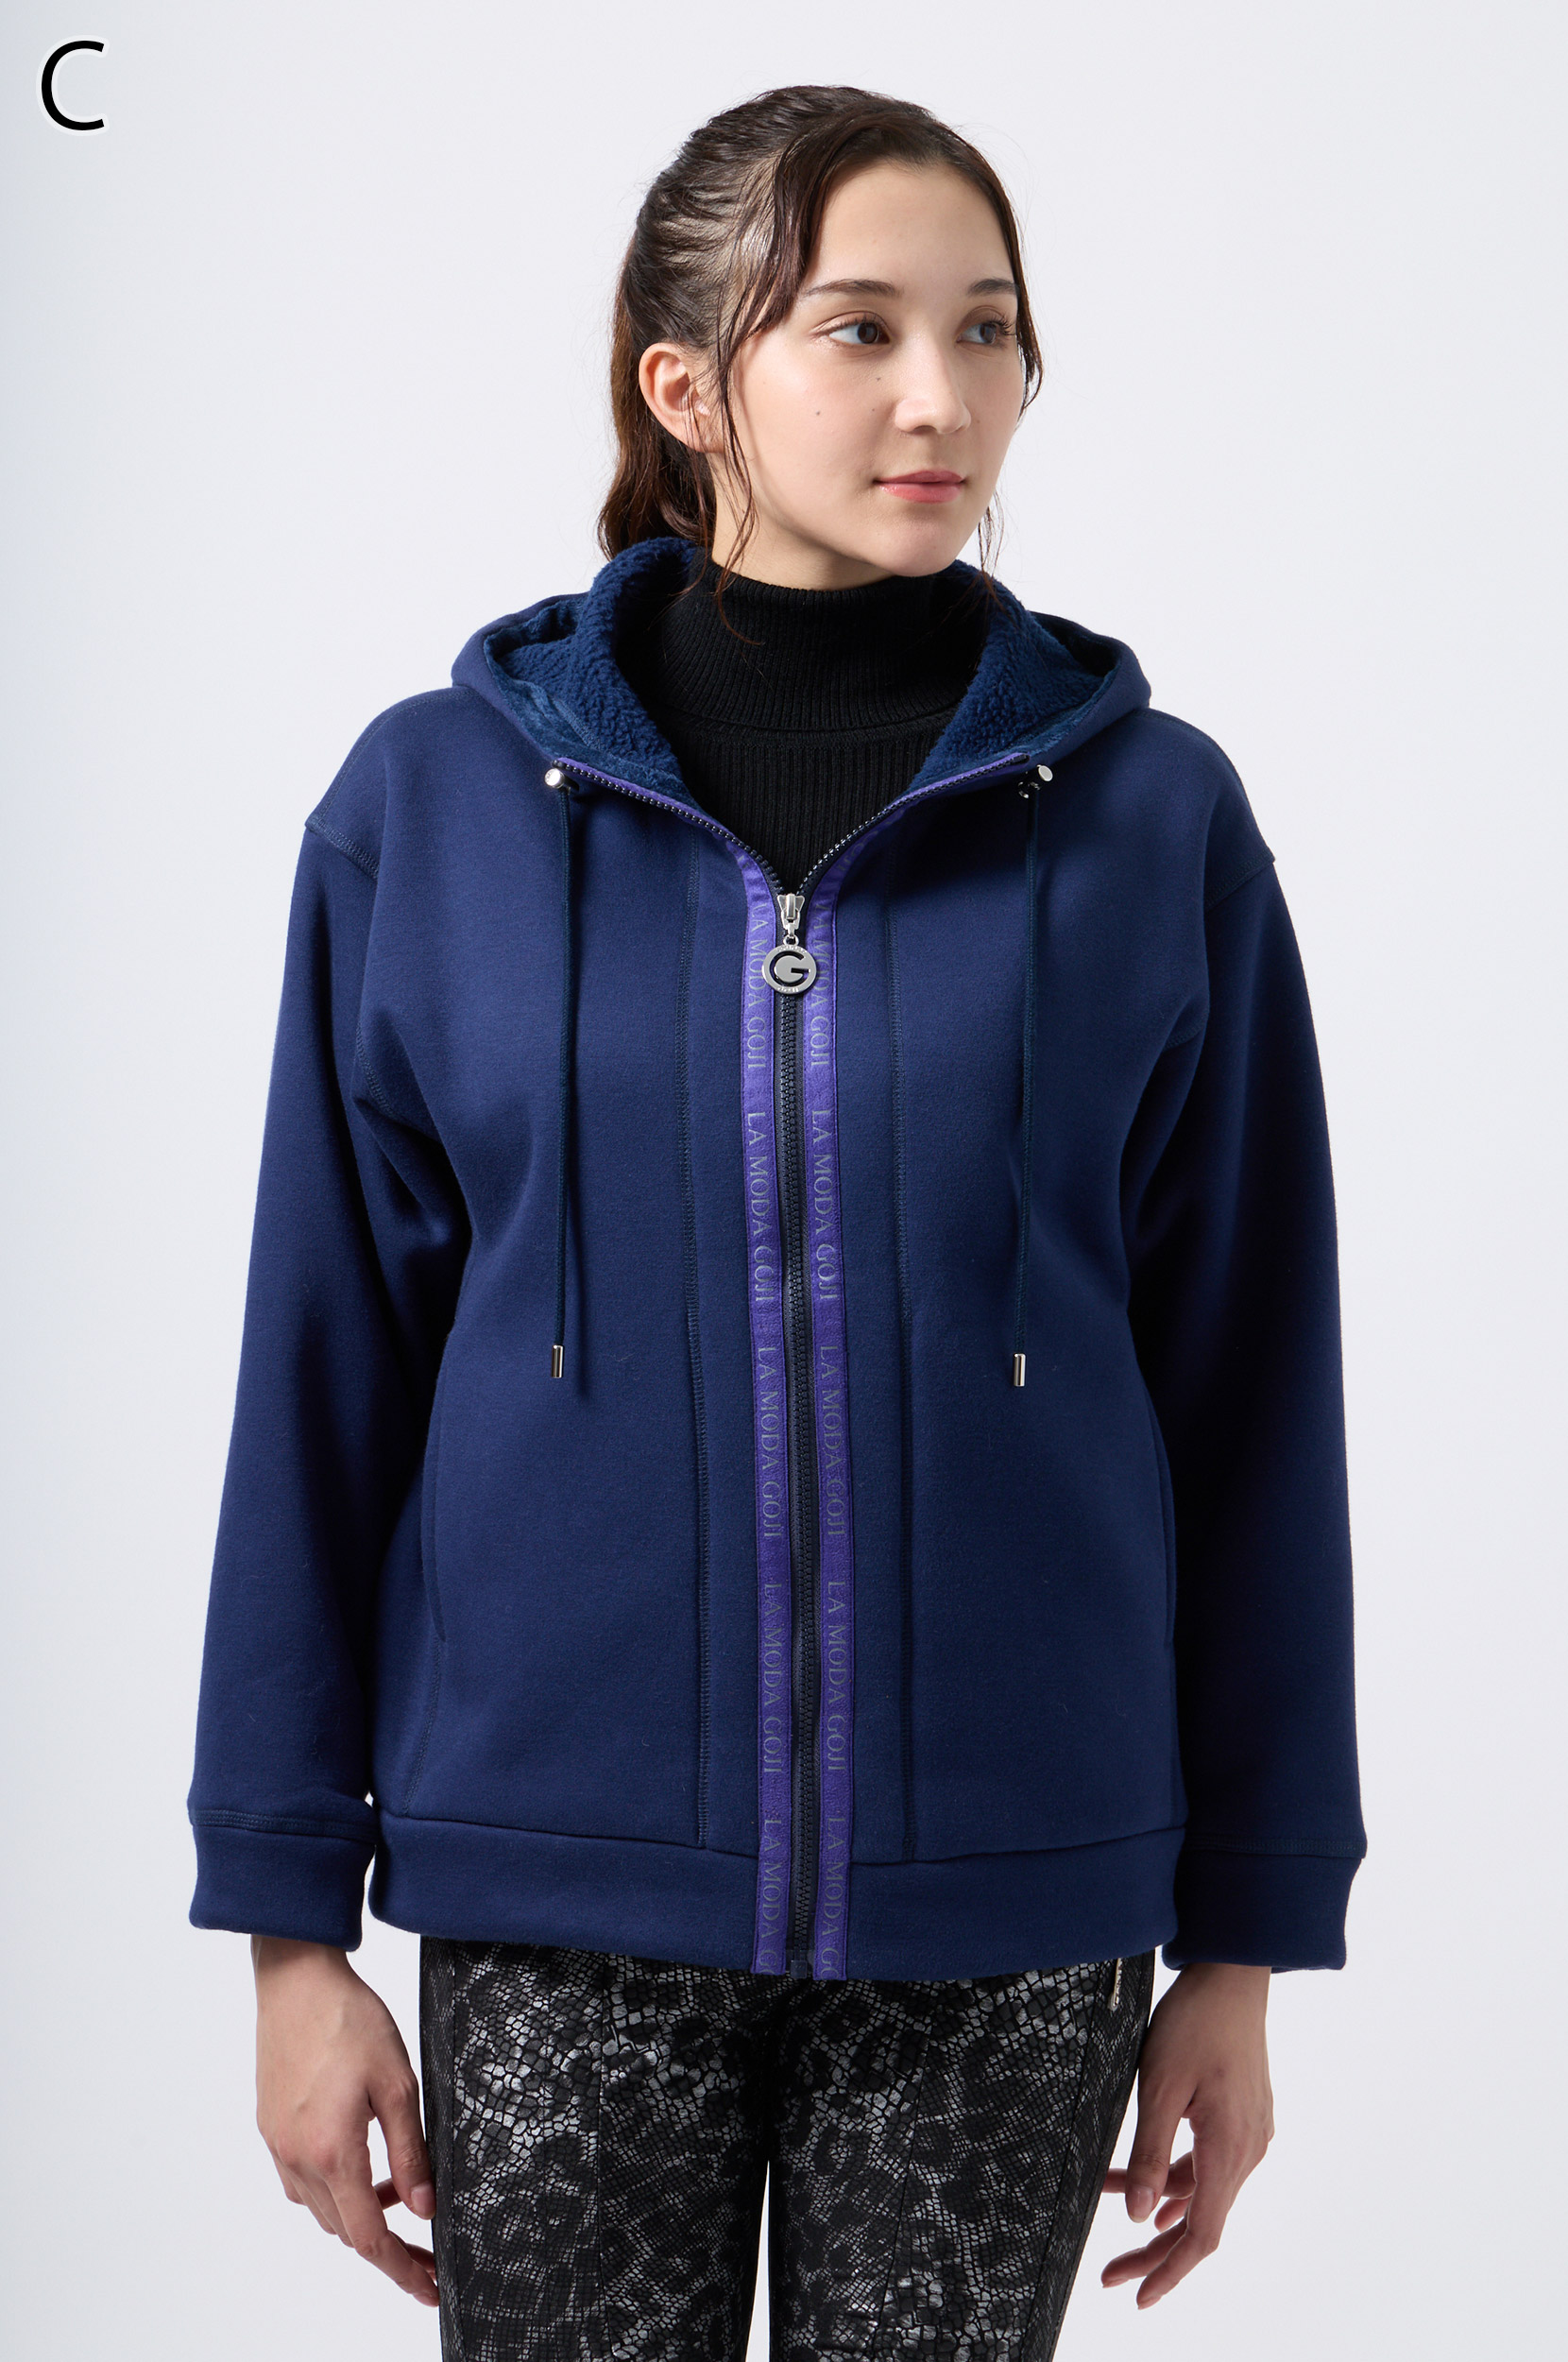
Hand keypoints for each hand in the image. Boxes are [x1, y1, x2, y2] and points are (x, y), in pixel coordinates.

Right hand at [252, 1935, 437, 2306]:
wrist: (296, 1979)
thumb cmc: (349, 2020)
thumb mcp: (398, 2083)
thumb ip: (411, 2151)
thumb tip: (424, 2209)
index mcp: (332, 2152)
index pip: (370, 2237)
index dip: (402, 2271)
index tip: (430, 2288)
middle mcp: (297, 2159)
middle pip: (345, 2230)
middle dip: (388, 2248)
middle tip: (427, 2252)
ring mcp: (278, 2145)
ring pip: (323, 2209)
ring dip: (360, 2214)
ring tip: (402, 2195)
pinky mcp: (272, 2128)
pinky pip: (303, 2182)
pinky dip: (335, 2188)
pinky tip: (362, 2165)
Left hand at [1100, 1960, 1272, 2307]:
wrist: (1233, 1977)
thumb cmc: (1194, 2023)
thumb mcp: (1159, 2087)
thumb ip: (1147, 2154)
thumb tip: (1137, 2217)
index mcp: (1229, 2150)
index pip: (1202, 2235)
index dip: (1168, 2272)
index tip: (1138, 2297)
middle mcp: (1248, 2151)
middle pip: (1202, 2221)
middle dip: (1155, 2252)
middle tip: (1112, 2275)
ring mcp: (1250, 2134)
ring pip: (1203, 2191)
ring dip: (1157, 2203)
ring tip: (1107, 2202)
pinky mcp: (1244, 2117)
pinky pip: (1209, 2164)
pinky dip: (1175, 2177)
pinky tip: (1150, 2189)